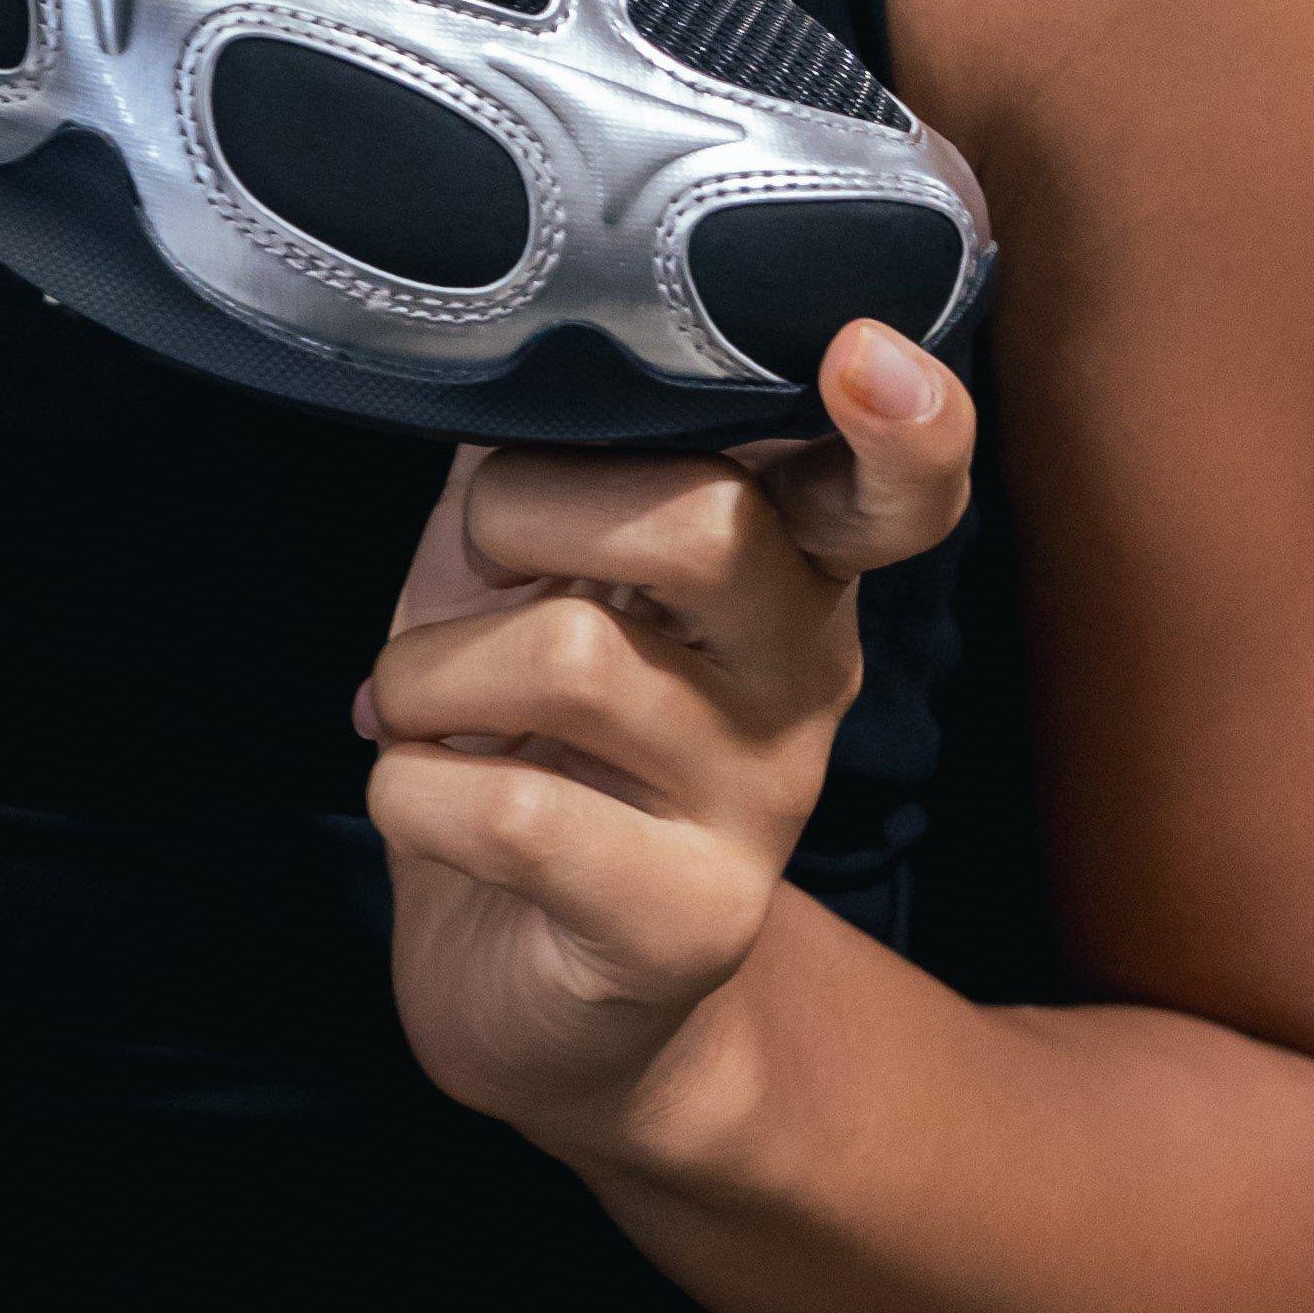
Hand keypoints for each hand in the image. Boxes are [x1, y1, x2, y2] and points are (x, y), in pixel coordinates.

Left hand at [357, 323, 976, 1166]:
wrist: (540, 990)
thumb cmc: (528, 739)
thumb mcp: (534, 566)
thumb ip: (550, 442)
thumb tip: (508, 322)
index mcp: (786, 569)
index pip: (896, 488)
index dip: (905, 421)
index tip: (864, 352)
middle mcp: (802, 677)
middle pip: (703, 524)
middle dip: (520, 513)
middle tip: (474, 576)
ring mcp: (757, 807)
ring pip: (572, 655)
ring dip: (426, 672)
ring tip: (414, 711)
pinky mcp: (685, 923)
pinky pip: (514, 811)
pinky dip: (409, 790)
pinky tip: (416, 799)